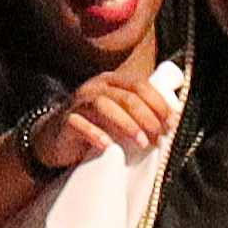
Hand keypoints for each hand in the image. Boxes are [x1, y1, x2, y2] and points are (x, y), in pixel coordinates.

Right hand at [27, 73, 176, 169]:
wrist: (54, 138)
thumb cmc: (94, 127)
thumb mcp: (118, 117)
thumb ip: (140, 115)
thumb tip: (173, 123)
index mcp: (112, 82)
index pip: (140, 86)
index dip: (159, 103)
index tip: (172, 122)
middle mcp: (96, 87)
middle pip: (126, 96)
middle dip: (147, 115)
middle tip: (159, 133)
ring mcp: (80, 103)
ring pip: (105, 107)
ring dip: (126, 124)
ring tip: (141, 142)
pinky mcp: (66, 121)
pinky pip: (80, 124)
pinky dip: (95, 134)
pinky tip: (108, 146)